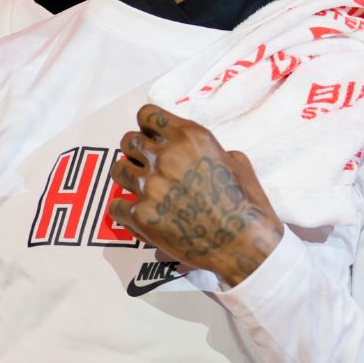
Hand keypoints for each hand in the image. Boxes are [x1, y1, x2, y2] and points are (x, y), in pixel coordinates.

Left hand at [108, 104, 283, 285]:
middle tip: (146, 163)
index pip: (147, 115)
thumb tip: (193, 152)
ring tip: (140, 187)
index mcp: (189, 138)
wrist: (244, 247)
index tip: (151, 135)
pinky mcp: (141, 216)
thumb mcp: (237, 162)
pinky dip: (125, 210)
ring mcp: (150, 186)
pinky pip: (116, 206)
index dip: (147, 126)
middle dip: (136, 150)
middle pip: (128, 141)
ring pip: (119, 170)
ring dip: (128, 176)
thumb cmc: (247, 205)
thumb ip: (209, 149)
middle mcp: (165, 157)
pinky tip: (138, 213)